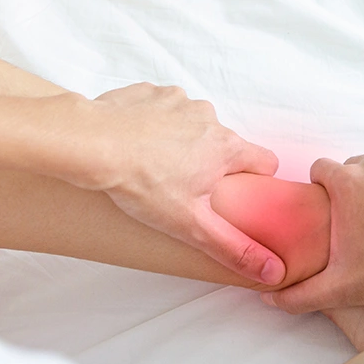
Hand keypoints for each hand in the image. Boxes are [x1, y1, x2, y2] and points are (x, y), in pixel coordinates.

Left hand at [66, 83, 285, 284]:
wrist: (91, 144)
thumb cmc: (141, 183)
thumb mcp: (190, 225)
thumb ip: (233, 248)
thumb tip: (272, 271)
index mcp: (227, 148)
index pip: (266, 162)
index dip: (254, 181)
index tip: (233, 195)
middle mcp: (210, 118)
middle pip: (226, 144)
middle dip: (210, 163)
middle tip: (183, 187)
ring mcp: (180, 101)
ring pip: (194, 125)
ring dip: (182, 141)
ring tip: (154, 163)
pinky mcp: (152, 92)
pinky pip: (165, 108)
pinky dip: (156, 123)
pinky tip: (137, 141)